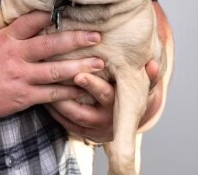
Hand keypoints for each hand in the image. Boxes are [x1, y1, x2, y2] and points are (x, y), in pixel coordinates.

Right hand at [0, 11, 104, 121]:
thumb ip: (14, 30)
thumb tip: (39, 15)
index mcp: (8, 37)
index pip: (31, 21)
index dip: (51, 14)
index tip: (71, 9)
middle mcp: (15, 54)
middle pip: (50, 45)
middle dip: (76, 39)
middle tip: (96, 36)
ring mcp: (20, 76)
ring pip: (55, 71)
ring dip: (80, 67)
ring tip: (99, 63)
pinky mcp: (24, 96)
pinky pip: (52, 94)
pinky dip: (70, 91)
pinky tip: (84, 87)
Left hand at [46, 60, 161, 142]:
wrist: (129, 118)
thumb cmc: (135, 93)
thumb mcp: (143, 84)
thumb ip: (150, 75)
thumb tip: (154, 65)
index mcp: (121, 107)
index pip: (105, 96)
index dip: (92, 85)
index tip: (78, 74)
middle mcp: (106, 121)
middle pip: (82, 112)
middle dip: (66, 96)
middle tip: (51, 80)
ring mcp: (93, 130)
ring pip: (70, 118)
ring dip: (55, 102)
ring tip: (43, 83)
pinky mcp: (83, 133)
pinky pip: (64, 123)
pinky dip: (53, 110)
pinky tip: (43, 94)